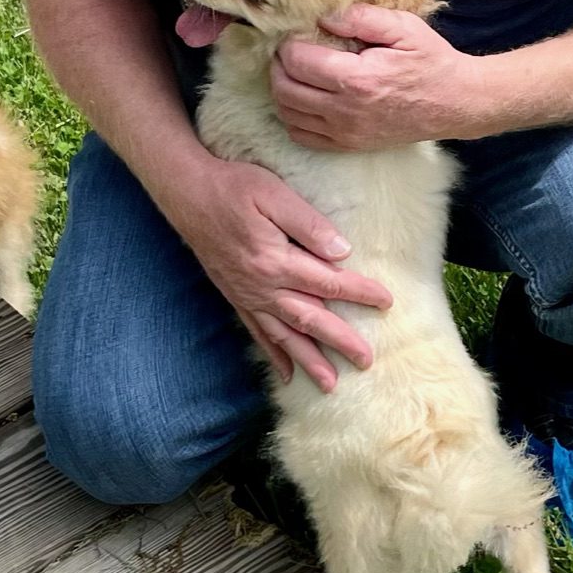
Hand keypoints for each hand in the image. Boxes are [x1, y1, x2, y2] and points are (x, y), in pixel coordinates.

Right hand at [160, 150, 390, 392]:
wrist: (186, 193)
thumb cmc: (233, 187)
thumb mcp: (273, 193)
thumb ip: (308, 224)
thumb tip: (342, 252)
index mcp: (276, 260)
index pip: (328, 283)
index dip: (360, 292)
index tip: (386, 302)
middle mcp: (262, 286)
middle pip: (309, 319)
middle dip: (339, 341)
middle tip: (366, 361)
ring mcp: (247, 295)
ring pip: (284, 335)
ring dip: (308, 360)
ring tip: (330, 385)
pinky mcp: (235, 296)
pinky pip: (257, 332)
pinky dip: (274, 354)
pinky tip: (287, 373)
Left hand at [272, 7, 490, 149]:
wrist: (456, 103)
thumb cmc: (432, 62)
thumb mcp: (404, 27)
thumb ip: (361, 17)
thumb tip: (323, 14)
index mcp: (358, 79)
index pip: (297, 60)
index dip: (288, 43)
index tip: (298, 33)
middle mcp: (346, 111)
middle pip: (285, 88)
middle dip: (278, 65)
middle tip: (290, 49)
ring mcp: (346, 133)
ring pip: (288, 114)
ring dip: (283, 90)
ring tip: (294, 72)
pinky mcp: (349, 145)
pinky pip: (303, 136)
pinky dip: (293, 117)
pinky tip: (303, 99)